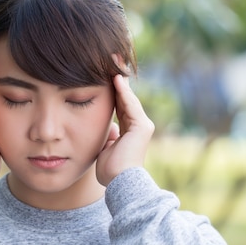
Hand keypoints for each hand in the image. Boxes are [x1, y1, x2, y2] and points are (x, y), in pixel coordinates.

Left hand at [96, 57, 154, 185]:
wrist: (121, 183)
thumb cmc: (111, 172)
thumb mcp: (105, 149)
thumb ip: (108, 136)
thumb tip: (109, 128)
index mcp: (129, 131)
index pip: (120, 106)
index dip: (112, 92)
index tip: (103, 76)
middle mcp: (138, 126)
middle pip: (125, 98)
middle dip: (116, 80)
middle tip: (110, 61)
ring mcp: (142, 126)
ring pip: (128, 99)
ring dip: (120, 81)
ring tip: (112, 63)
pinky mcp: (142, 127)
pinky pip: (130, 105)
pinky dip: (122, 92)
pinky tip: (115, 78)